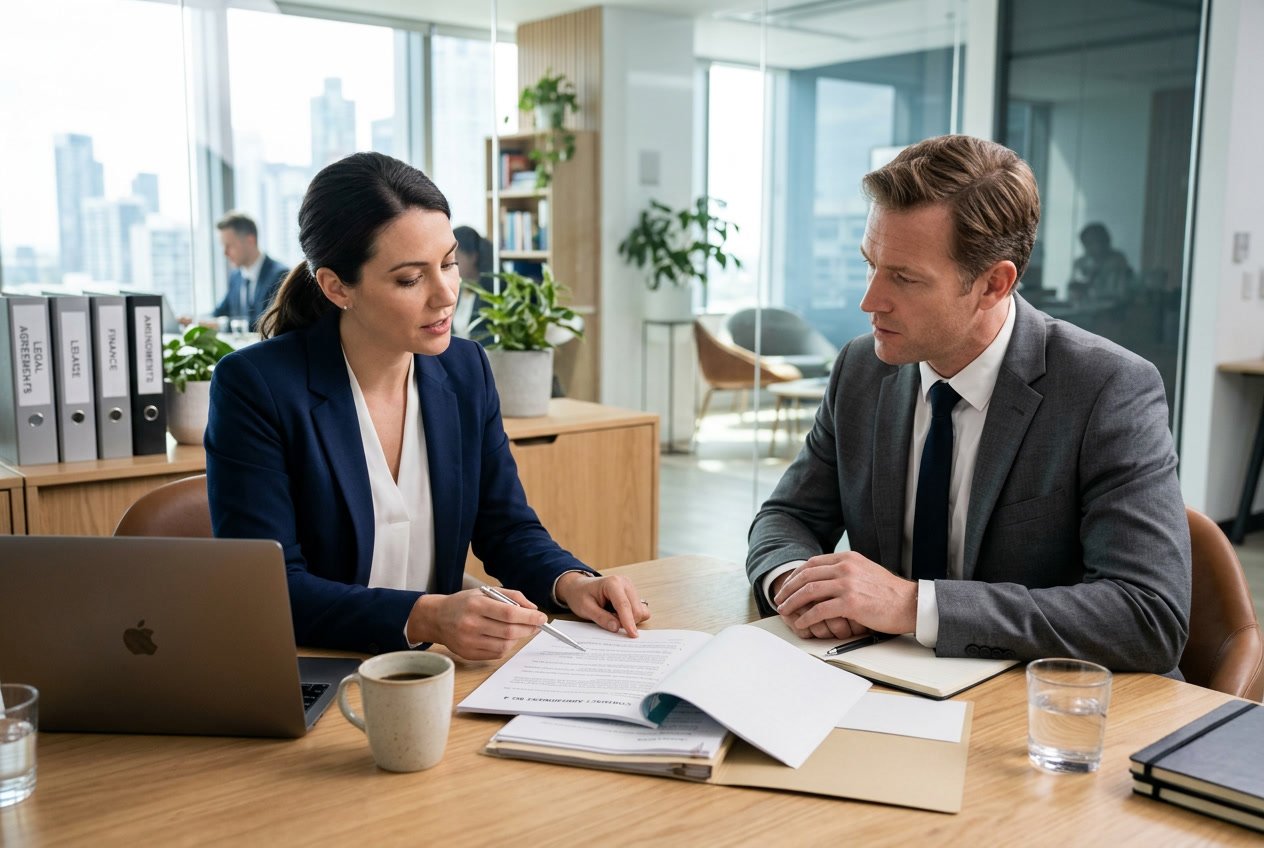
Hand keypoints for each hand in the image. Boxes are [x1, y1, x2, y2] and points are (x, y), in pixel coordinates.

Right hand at [407, 588, 545, 660]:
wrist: (437, 618)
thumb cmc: (464, 602)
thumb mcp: (486, 591)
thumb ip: (511, 596)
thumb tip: (533, 609)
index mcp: (476, 604)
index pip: (508, 613)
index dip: (528, 617)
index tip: (541, 617)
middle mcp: (471, 624)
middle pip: (509, 631)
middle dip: (528, 629)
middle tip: (537, 625)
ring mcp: (468, 641)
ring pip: (505, 645)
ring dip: (518, 638)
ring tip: (520, 630)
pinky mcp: (468, 654)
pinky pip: (496, 654)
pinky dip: (506, 646)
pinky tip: (506, 637)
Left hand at [555, 572, 649, 636]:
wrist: (579, 587)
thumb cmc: (581, 595)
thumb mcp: (585, 608)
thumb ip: (601, 617)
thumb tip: (616, 627)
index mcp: (613, 583)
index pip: (624, 605)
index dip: (628, 621)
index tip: (632, 635)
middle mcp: (625, 583)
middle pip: (636, 609)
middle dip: (628, 622)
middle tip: (610, 623)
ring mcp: (631, 588)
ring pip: (640, 611)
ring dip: (630, 620)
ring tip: (612, 616)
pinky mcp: (633, 595)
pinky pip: (640, 610)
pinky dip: (632, 617)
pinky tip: (618, 615)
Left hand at [772, 553, 917, 637]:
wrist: (910, 603)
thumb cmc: (889, 592)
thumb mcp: (866, 571)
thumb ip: (847, 570)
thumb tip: (826, 577)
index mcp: (848, 558)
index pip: (812, 563)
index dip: (795, 575)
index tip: (787, 585)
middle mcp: (845, 567)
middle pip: (806, 576)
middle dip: (788, 588)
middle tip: (779, 599)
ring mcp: (847, 584)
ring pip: (809, 591)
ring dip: (792, 602)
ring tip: (784, 611)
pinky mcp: (850, 603)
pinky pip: (819, 610)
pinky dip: (806, 618)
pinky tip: (801, 623)